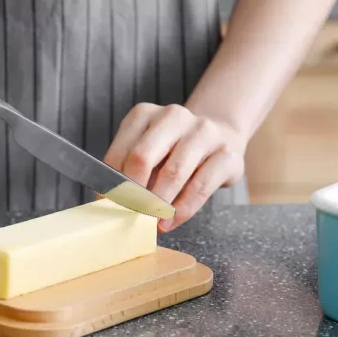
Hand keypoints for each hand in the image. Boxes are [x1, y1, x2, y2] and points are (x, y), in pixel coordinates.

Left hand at [104, 103, 245, 231]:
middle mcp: (174, 116)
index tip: (110, 208)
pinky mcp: (227, 154)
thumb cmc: (175, 151)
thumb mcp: (149, 152)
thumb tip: (110, 205)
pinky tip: (172, 221)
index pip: (121, 153)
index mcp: (145, 114)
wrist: (221, 137)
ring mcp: (204, 132)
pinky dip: (183, 209)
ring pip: (174, 172)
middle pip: (143, 157)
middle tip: (130, 216)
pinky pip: (201, 186)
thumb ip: (130, 172)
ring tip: (152, 222)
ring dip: (159, 204)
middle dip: (133, 193)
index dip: (112, 185)